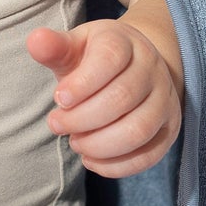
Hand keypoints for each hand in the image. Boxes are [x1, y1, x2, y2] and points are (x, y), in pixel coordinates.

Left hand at [27, 17, 182, 178]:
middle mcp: (151, 68)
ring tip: (75, 142)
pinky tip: (91, 160)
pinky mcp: (169, 128)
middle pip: (122, 98)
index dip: (82, 83)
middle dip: (82, 118)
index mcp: (125, 42)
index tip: (58, 99)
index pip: (109, 59)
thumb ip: (54, 48)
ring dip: (99, 144)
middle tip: (56, 124)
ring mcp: (165, 99)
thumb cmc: (93, 60)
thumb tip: (35, 40)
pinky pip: (149, 155)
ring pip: (138, 130)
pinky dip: (116, 165)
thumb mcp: (74, 47)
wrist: (134, 67)